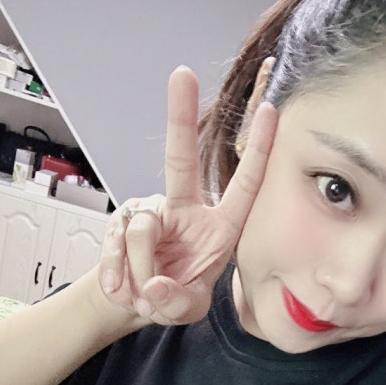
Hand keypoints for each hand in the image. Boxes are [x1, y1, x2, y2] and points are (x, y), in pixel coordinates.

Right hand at [98, 65, 277, 325]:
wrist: (133, 303)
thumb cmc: (172, 297)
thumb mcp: (185, 309)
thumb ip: (177, 302)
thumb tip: (154, 283)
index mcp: (219, 227)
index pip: (243, 186)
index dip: (256, 150)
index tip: (269, 112)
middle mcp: (185, 210)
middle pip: (181, 159)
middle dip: (180, 117)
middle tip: (181, 75)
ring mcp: (150, 212)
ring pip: (143, 229)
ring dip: (140, 270)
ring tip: (142, 293)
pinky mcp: (119, 221)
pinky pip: (116, 243)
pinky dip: (117, 272)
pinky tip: (122, 286)